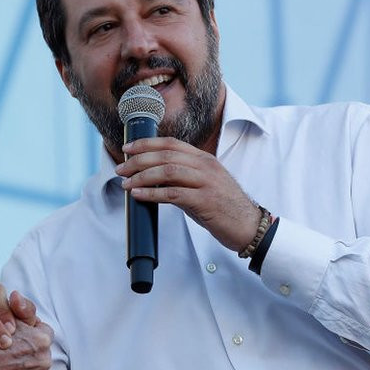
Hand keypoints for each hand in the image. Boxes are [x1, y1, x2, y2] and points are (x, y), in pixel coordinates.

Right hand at [0, 319, 52, 369]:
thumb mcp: (8, 320)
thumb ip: (23, 314)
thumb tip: (28, 311)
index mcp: (42, 339)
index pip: (44, 331)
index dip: (31, 332)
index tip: (21, 335)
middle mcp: (44, 358)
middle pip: (41, 351)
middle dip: (30, 350)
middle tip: (13, 352)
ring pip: (36, 368)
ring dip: (26, 366)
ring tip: (8, 365)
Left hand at [117, 137, 260, 251]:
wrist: (248, 225)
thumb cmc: (223, 206)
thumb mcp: (202, 185)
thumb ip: (180, 178)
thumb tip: (150, 179)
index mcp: (204, 159)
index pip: (170, 143)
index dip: (146, 144)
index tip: (127, 148)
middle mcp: (205, 166)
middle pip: (165, 155)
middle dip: (138, 160)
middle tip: (121, 168)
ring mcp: (207, 183)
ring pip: (168, 171)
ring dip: (142, 176)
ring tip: (126, 183)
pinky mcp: (205, 201)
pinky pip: (174, 194)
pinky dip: (153, 193)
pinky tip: (139, 195)